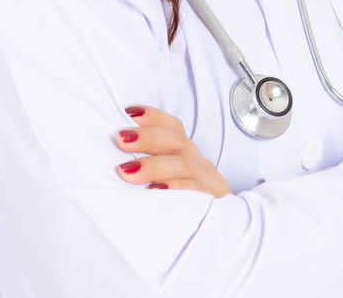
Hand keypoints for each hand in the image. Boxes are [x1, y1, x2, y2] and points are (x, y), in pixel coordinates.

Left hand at [114, 104, 231, 197]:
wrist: (226, 230)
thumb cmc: (189, 204)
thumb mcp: (172, 182)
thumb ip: (152, 169)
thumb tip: (116, 165)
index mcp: (186, 155)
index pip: (173, 128)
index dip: (153, 117)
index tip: (129, 112)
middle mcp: (197, 164)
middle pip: (176, 142)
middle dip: (148, 138)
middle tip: (120, 138)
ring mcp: (207, 182)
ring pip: (183, 165)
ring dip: (154, 165)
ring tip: (127, 171)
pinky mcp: (213, 202)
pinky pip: (195, 192)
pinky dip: (176, 189)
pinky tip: (156, 191)